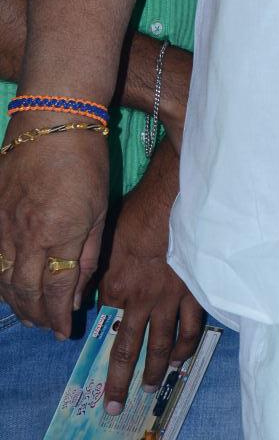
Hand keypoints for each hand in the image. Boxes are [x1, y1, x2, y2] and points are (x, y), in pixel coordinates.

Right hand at [0, 116, 107, 336]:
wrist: (53, 116)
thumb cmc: (87, 158)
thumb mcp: (100, 208)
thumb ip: (88, 254)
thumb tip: (77, 294)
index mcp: (60, 236)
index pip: (56, 292)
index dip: (58, 317)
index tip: (63, 331)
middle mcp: (28, 236)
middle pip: (26, 292)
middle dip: (37, 316)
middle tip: (45, 326)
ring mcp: (4, 225)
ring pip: (3, 280)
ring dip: (16, 303)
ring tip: (28, 314)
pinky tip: (7, 285)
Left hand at [97, 138, 203, 413]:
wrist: (177, 198)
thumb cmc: (141, 211)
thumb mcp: (108, 238)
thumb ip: (100, 268)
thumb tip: (93, 290)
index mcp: (117, 287)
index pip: (107, 316)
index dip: (104, 323)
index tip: (102, 329)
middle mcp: (142, 302)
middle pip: (130, 349)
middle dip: (122, 380)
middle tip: (115, 403)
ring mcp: (171, 300)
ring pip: (164, 345)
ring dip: (157, 369)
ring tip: (154, 383)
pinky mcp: (196, 291)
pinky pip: (192, 325)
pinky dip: (187, 343)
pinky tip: (184, 353)